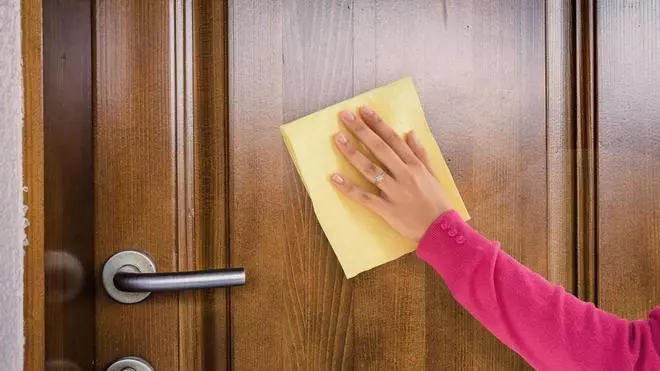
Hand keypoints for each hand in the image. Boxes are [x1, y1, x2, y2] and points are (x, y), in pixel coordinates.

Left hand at [331, 106, 451, 241]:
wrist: (441, 231)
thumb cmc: (438, 202)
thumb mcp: (433, 174)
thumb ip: (421, 153)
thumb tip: (410, 132)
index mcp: (415, 165)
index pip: (393, 139)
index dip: (377, 123)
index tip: (363, 110)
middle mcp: (404, 175)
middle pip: (379, 148)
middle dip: (362, 130)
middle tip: (345, 116)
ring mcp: (394, 192)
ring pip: (370, 169)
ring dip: (352, 153)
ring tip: (337, 138)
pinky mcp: (386, 210)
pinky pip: (365, 197)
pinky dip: (349, 188)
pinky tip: (335, 177)